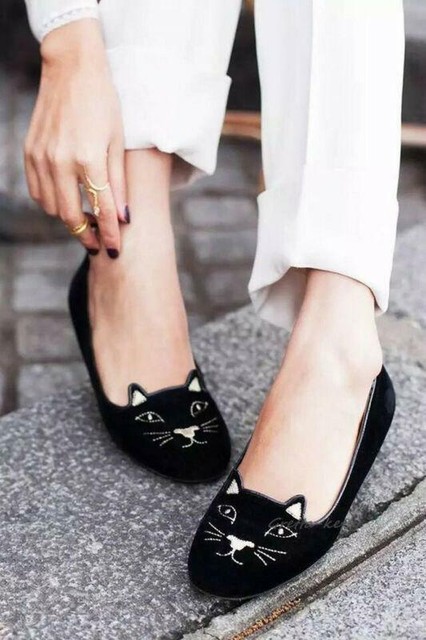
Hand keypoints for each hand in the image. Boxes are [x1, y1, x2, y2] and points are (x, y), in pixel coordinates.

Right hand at [24, 19, 126, 255]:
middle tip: (98, 243)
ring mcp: (42, 158)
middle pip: (71, 216)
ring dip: (69, 219)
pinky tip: (66, 200)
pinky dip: (51, 203)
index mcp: (89, 159)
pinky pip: (38, 191)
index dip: (109, 233)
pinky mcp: (30, 152)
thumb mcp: (118, 142)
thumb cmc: (103, 104)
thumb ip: (118, 183)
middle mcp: (61, 162)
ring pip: (52, 208)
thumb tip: (123, 217)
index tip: (115, 250)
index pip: (101, 209)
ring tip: (85, 221)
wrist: (72, 70)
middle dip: (86, 235)